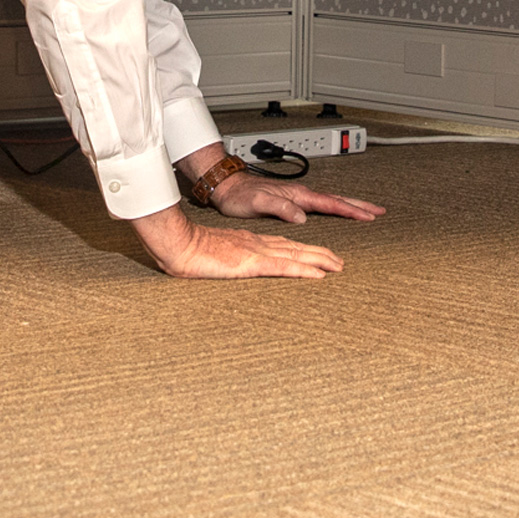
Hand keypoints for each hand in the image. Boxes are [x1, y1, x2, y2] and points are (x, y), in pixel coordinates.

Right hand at [131, 204, 344, 278]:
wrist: (178, 243)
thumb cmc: (188, 250)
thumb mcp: (213, 254)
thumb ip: (227, 259)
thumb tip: (232, 266)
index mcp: (249, 242)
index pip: (284, 245)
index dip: (305, 250)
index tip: (319, 256)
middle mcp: (257, 244)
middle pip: (296, 248)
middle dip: (321, 254)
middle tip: (340, 263)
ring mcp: (256, 252)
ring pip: (296, 255)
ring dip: (320, 260)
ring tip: (338, 267)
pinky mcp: (251, 263)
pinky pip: (283, 267)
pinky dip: (304, 270)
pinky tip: (318, 275)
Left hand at [212, 172, 385, 231]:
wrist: (227, 188)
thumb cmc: (240, 196)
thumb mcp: (258, 203)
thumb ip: (281, 208)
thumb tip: (302, 217)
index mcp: (297, 195)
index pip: (330, 203)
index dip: (351, 210)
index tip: (369, 216)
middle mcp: (300, 195)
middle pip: (337, 199)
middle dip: (359, 205)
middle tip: (379, 211)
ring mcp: (298, 197)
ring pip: (331, 200)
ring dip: (350, 205)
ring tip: (367, 210)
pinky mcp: (293, 201)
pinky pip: (321, 204)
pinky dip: (335, 207)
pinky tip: (338, 211)